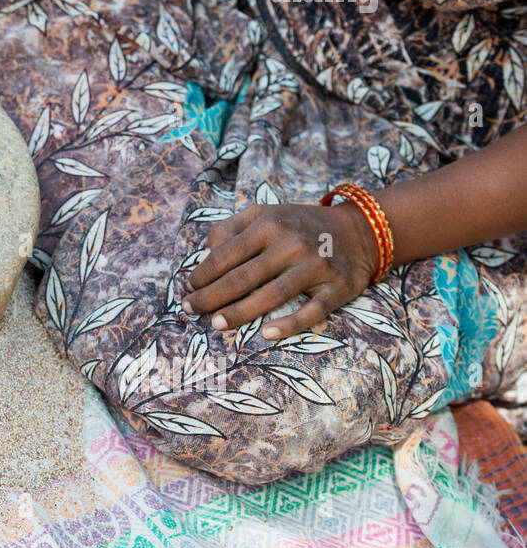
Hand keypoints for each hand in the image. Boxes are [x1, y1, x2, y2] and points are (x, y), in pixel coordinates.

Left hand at [182, 203, 377, 339]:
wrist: (358, 230)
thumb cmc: (298, 225)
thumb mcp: (264, 214)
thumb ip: (231, 228)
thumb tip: (205, 254)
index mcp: (268, 225)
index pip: (225, 255)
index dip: (202, 275)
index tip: (187, 289)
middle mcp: (290, 244)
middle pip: (242, 277)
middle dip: (211, 297)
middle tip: (190, 310)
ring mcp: (315, 266)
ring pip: (272, 295)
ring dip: (240, 312)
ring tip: (216, 325)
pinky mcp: (338, 287)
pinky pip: (313, 310)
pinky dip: (290, 323)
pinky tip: (267, 333)